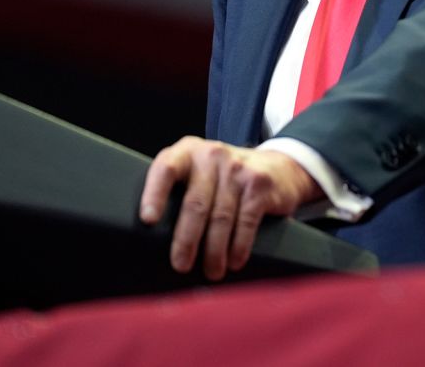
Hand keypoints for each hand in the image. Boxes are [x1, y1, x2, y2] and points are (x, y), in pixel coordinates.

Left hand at [139, 136, 323, 279]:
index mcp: (187, 153)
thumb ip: (179, 191)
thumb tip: (154, 239)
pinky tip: (234, 261)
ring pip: (220, 217)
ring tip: (211, 271)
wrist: (276, 166)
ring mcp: (237, 168)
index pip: (165, 169)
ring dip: (214, 251)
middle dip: (186, 240)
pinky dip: (239, 246)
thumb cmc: (224, 179)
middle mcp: (211, 155)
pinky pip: (245, 220)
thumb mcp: (198, 173)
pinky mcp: (259, 183)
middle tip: (181, 265)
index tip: (148, 220)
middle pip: (195, 203)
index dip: (154, 195)